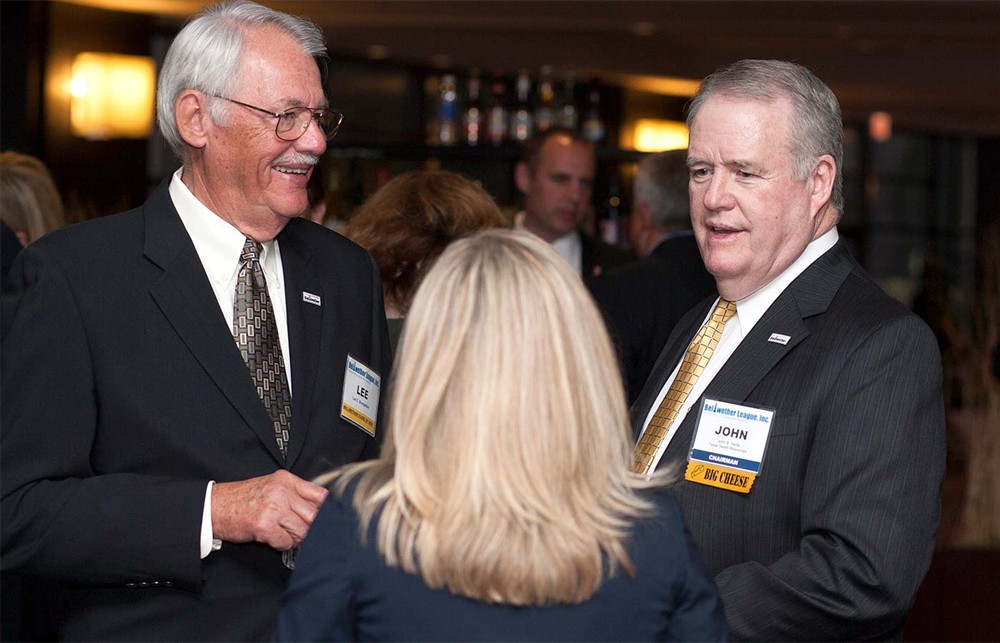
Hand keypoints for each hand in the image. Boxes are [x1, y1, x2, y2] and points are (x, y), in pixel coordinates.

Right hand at [211, 470, 327, 551]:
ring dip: (296, 538)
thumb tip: (321, 509)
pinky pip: (287, 542)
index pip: (320, 495)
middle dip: (311, 527)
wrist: (215, 507)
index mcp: (286, 480)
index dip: (325, 511)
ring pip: (303, 530)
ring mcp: (274, 509)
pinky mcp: (265, 526)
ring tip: (284, 534)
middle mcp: (282, 492)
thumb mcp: (272, 486)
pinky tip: (273, 538)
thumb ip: (295, 494)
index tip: (323, 519)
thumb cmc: (243, 499)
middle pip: (314, 515)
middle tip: (303, 532)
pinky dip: (282, 544)